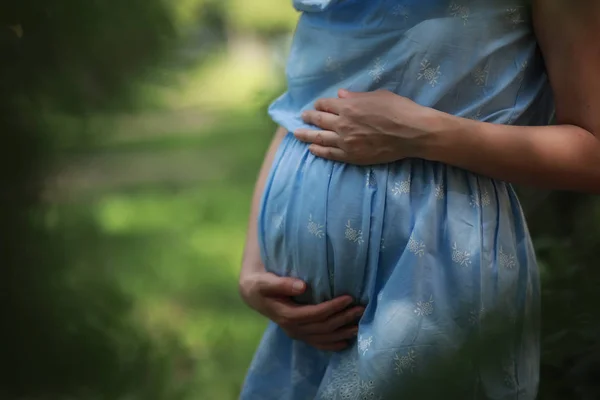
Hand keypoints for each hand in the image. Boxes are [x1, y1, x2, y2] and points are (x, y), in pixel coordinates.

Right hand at [240, 270, 363, 350]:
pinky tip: (346, 341)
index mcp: (286, 315)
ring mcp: (297, 333)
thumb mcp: (266, 282)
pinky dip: (333, 344)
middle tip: (361, 308)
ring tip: (359, 324)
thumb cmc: (261, 285)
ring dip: (342, 332)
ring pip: (323, 337)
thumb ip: (282, 284)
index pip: (314, 314)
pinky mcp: (300, 334)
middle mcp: (293, 328)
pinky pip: (318, 343)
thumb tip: (302, 286)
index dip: (331, 307)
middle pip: (322, 327)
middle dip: (343, 318)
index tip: (348, 298)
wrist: (254, 295)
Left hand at [294, 89, 437, 164]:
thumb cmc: (399, 110)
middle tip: (301, 118)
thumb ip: (356, 97)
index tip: (316, 106)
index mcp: (348, 107)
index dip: (319, 104)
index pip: (325, 105)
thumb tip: (339, 96)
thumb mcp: (377, 96)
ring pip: (319, 138)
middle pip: (318, 120)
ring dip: (306, 135)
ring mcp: (345, 142)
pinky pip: (330, 154)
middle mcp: (342, 124)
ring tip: (297, 134)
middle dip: (308, 118)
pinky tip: (312, 149)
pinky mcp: (352, 156)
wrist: (412, 133)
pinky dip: (319, 151)